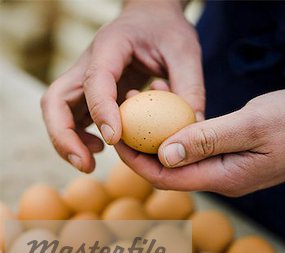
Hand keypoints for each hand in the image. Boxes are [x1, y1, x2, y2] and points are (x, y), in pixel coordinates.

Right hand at [41, 0, 203, 172]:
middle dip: (63, 136)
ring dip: (66, 142)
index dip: (100, 110)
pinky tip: (101, 149)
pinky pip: (72, 118)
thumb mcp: (186, 51)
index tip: (113, 139)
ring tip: (89, 164)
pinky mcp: (87, 94)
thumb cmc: (166, 31)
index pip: (95, 79)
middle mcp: (87, 63)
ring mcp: (83, 80)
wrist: (149, 18)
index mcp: (110, 46)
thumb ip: (190, 88)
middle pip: (55, 100)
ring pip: (57, 112)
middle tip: (85, 165)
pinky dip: (78, 138)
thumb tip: (191, 130)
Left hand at [115, 89, 284, 195]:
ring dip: (160, 142)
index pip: (167, 178)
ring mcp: (228, 172)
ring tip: (144, 113)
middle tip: (126, 121)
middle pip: (170, 173)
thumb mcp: (251, 126)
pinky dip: (179, 137)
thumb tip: (164, 156)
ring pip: (182, 162)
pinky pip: (197, 153)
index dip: (138, 162)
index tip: (120, 140)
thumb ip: (207, 140)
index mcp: (223, 177)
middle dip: (143, 151)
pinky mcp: (233, 160)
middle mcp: (221, 180)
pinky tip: (173, 118)